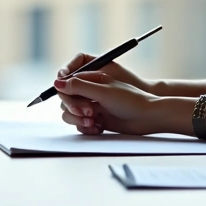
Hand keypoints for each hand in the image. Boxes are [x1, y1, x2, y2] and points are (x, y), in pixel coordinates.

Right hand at [54, 72, 175, 135]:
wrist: (148, 117)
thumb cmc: (130, 100)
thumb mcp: (103, 91)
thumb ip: (79, 87)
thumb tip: (57, 82)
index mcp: (92, 77)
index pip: (67, 81)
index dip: (65, 90)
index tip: (67, 96)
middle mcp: (90, 91)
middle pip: (66, 98)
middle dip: (74, 106)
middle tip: (89, 112)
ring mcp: (92, 105)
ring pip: (71, 112)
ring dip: (78, 119)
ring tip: (94, 122)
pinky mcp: (96, 119)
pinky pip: (80, 124)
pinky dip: (86, 127)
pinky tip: (99, 128)